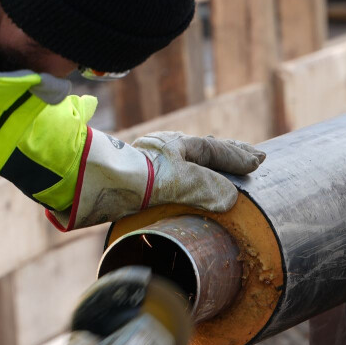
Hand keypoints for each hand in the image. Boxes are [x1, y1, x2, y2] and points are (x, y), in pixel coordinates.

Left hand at [61, 130, 265, 228]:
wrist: (86, 181)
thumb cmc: (130, 178)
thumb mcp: (176, 181)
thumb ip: (205, 187)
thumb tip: (231, 198)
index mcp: (177, 146)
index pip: (216, 151)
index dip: (238, 157)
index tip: (259, 160)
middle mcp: (165, 151)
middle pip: (204, 151)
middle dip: (228, 155)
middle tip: (251, 157)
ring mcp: (151, 164)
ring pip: (188, 162)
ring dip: (209, 165)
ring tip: (223, 168)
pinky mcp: (137, 180)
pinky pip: (174, 176)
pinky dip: (190, 178)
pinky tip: (186, 187)